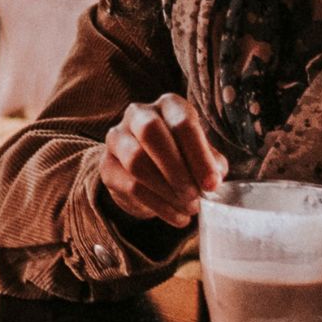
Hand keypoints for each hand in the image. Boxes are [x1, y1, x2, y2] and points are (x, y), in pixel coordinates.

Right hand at [94, 94, 224, 226]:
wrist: (145, 170)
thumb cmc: (181, 156)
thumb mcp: (200, 154)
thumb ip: (210, 162)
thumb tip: (213, 178)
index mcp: (168, 105)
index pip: (182, 122)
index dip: (199, 155)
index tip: (212, 184)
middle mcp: (139, 114)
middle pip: (151, 133)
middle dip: (176, 169)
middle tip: (194, 195)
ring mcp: (117, 138)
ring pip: (136, 161)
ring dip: (166, 190)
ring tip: (188, 208)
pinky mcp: (107, 166)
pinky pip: (131, 186)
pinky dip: (159, 206)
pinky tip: (177, 216)